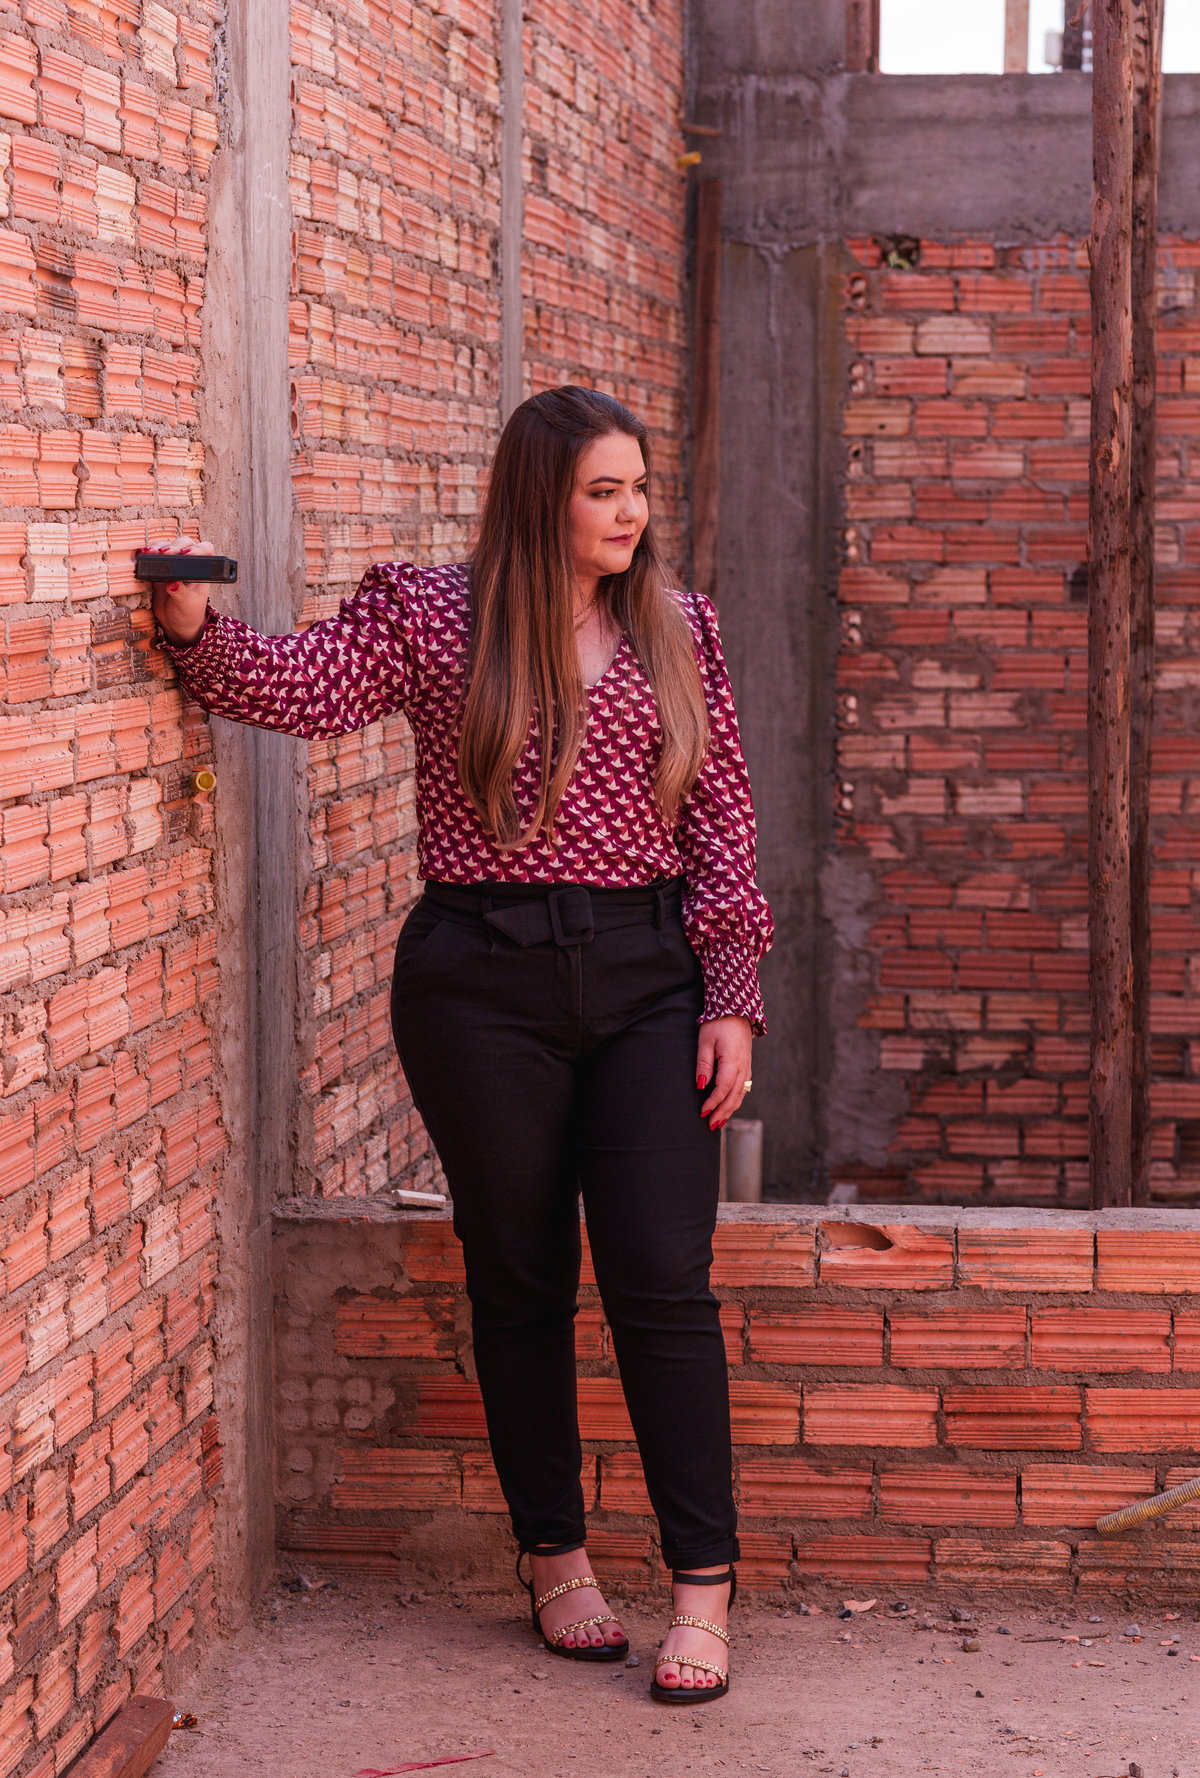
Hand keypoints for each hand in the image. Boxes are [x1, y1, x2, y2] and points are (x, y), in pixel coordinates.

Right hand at [148, 536, 215, 645]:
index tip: (186, 554)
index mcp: (201, 571)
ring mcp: (173, 566)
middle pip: (184, 544)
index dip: (197, 549)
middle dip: (174, 546)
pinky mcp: (158, 571)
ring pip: (167, 547)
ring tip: (151, 552)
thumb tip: (172, 584)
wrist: (177, 624)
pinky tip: (143, 554)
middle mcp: (188, 565)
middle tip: (165, 552)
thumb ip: (181, 594)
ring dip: (159, 547)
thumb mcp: (187, 605)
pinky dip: (148, 555)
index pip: (204, 551)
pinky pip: (153, 558)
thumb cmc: (189, 614)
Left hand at [696, 1015, 752, 1129]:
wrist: (737, 1010)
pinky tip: (729, 1106)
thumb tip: (701, 1085)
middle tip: (711, 1125)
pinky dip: (736, 1100)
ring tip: (719, 1122)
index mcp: (733, 1061)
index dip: (713, 1102)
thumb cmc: (718, 1024)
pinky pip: (743, 1087)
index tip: (702, 1112)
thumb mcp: (705, 1041)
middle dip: (722, 1112)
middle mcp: (743, 1067)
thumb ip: (703, 1064)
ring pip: (740, 1094)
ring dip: (730, 1109)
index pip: (723, 1088)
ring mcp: (747, 1067)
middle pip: (734, 1096)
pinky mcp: (747, 1066)